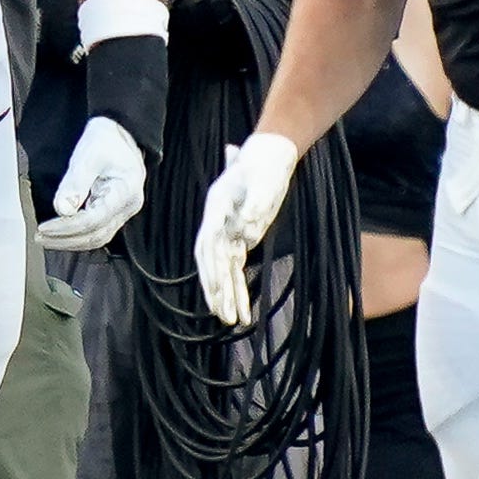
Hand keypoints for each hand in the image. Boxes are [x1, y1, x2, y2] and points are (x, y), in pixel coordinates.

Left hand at [37, 116, 148, 251]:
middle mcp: (128, 206)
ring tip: (46, 238)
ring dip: (70, 241)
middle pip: (97, 235)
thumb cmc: (105, 141)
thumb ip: (75, 183)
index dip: (67, 227)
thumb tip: (62, 210)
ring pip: (97, 238)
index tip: (45, 228)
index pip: (94, 220)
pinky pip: (96, 231)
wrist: (118, 135)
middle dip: (66, 239)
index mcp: (126, 191)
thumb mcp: (88, 155)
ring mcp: (123, 211)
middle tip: (40, 237)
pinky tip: (59, 233)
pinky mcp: (113, 212)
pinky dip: (77, 235)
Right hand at [193, 132, 299, 326]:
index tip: (215, 288)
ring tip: (232, 322)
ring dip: (227, 296)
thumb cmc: (266, 165)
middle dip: (216, 288)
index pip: (209, 242)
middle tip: (221, 314)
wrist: (269, 156)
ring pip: (224, 270)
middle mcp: (218, 221)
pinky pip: (236, 270)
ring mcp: (228, 232)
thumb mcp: (265, 181)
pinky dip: (239, 290)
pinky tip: (242, 311)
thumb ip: (256, 204)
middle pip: (211, 261)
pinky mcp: (240, 239)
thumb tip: (246, 229)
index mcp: (217, 205)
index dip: (210, 266)